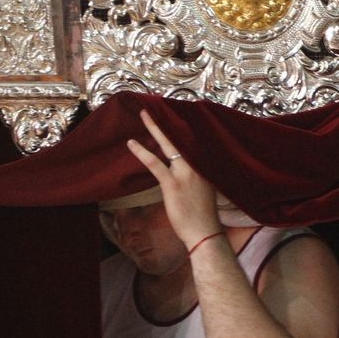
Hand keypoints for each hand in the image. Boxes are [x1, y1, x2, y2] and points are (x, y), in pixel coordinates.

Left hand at [125, 111, 221, 249]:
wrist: (205, 232)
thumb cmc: (204, 215)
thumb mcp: (205, 190)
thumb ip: (196, 176)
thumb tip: (185, 170)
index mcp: (206, 167)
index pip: (195, 141)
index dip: (184, 126)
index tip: (177, 113)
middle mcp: (198, 166)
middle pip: (182, 137)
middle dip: (169, 120)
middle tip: (157, 105)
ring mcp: (186, 174)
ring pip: (169, 145)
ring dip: (155, 128)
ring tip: (144, 115)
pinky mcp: (173, 184)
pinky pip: (155, 163)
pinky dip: (142, 152)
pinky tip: (131, 143)